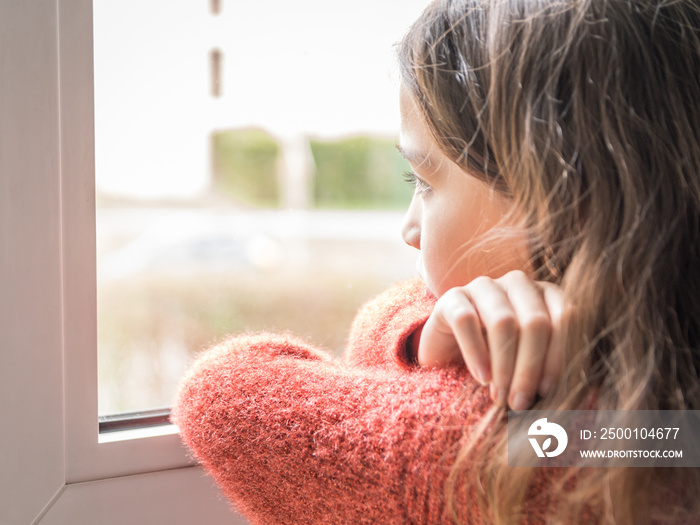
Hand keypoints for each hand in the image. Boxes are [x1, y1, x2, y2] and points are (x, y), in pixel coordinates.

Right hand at [417, 270, 568, 409]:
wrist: (450, 354)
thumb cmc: (500, 361)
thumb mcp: (530, 363)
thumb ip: (552, 370)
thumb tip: (571, 396)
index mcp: (546, 293)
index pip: (565, 317)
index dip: (559, 356)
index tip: (548, 391)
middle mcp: (518, 283)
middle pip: (535, 321)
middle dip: (530, 367)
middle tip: (520, 403)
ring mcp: (483, 286)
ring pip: (503, 321)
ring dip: (504, 365)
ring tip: (500, 396)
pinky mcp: (452, 298)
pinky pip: (466, 321)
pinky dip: (476, 354)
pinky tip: (481, 378)